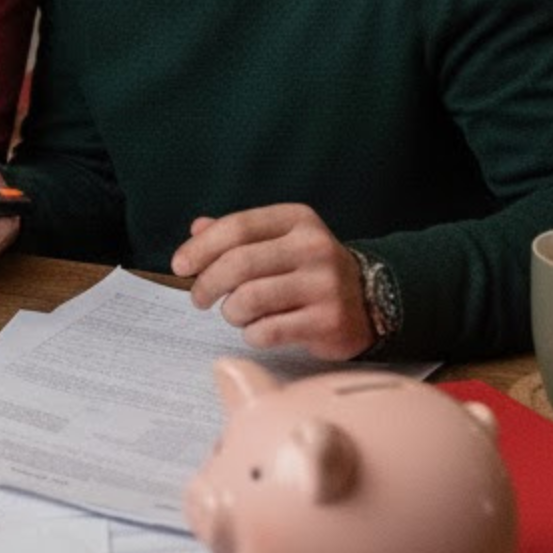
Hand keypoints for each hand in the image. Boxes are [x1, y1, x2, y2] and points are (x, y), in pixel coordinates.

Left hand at [169, 204, 371, 359]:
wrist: (372, 300)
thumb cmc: (308, 269)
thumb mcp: (279, 240)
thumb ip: (238, 233)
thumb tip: (197, 227)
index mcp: (297, 219)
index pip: (237, 227)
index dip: (201, 247)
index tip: (180, 266)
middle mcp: (314, 247)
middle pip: (238, 264)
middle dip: (207, 284)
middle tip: (199, 298)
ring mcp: (325, 285)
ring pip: (249, 299)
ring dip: (231, 311)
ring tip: (236, 314)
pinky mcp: (329, 321)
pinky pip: (268, 331)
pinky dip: (252, 334)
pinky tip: (259, 330)